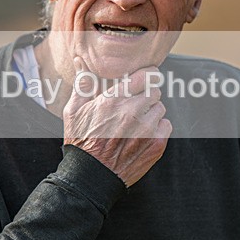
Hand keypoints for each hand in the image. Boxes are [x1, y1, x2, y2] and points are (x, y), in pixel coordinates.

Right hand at [63, 56, 171, 186]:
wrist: (91, 177)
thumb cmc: (81, 143)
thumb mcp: (74, 111)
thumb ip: (83, 85)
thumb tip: (81, 63)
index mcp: (113, 100)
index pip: (146, 75)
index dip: (147, 75)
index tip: (146, 77)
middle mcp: (132, 112)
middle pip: (154, 90)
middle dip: (145, 95)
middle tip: (134, 105)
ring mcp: (146, 129)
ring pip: (160, 108)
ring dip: (151, 112)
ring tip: (136, 122)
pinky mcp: (156, 144)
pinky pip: (166, 125)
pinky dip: (158, 128)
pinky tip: (143, 134)